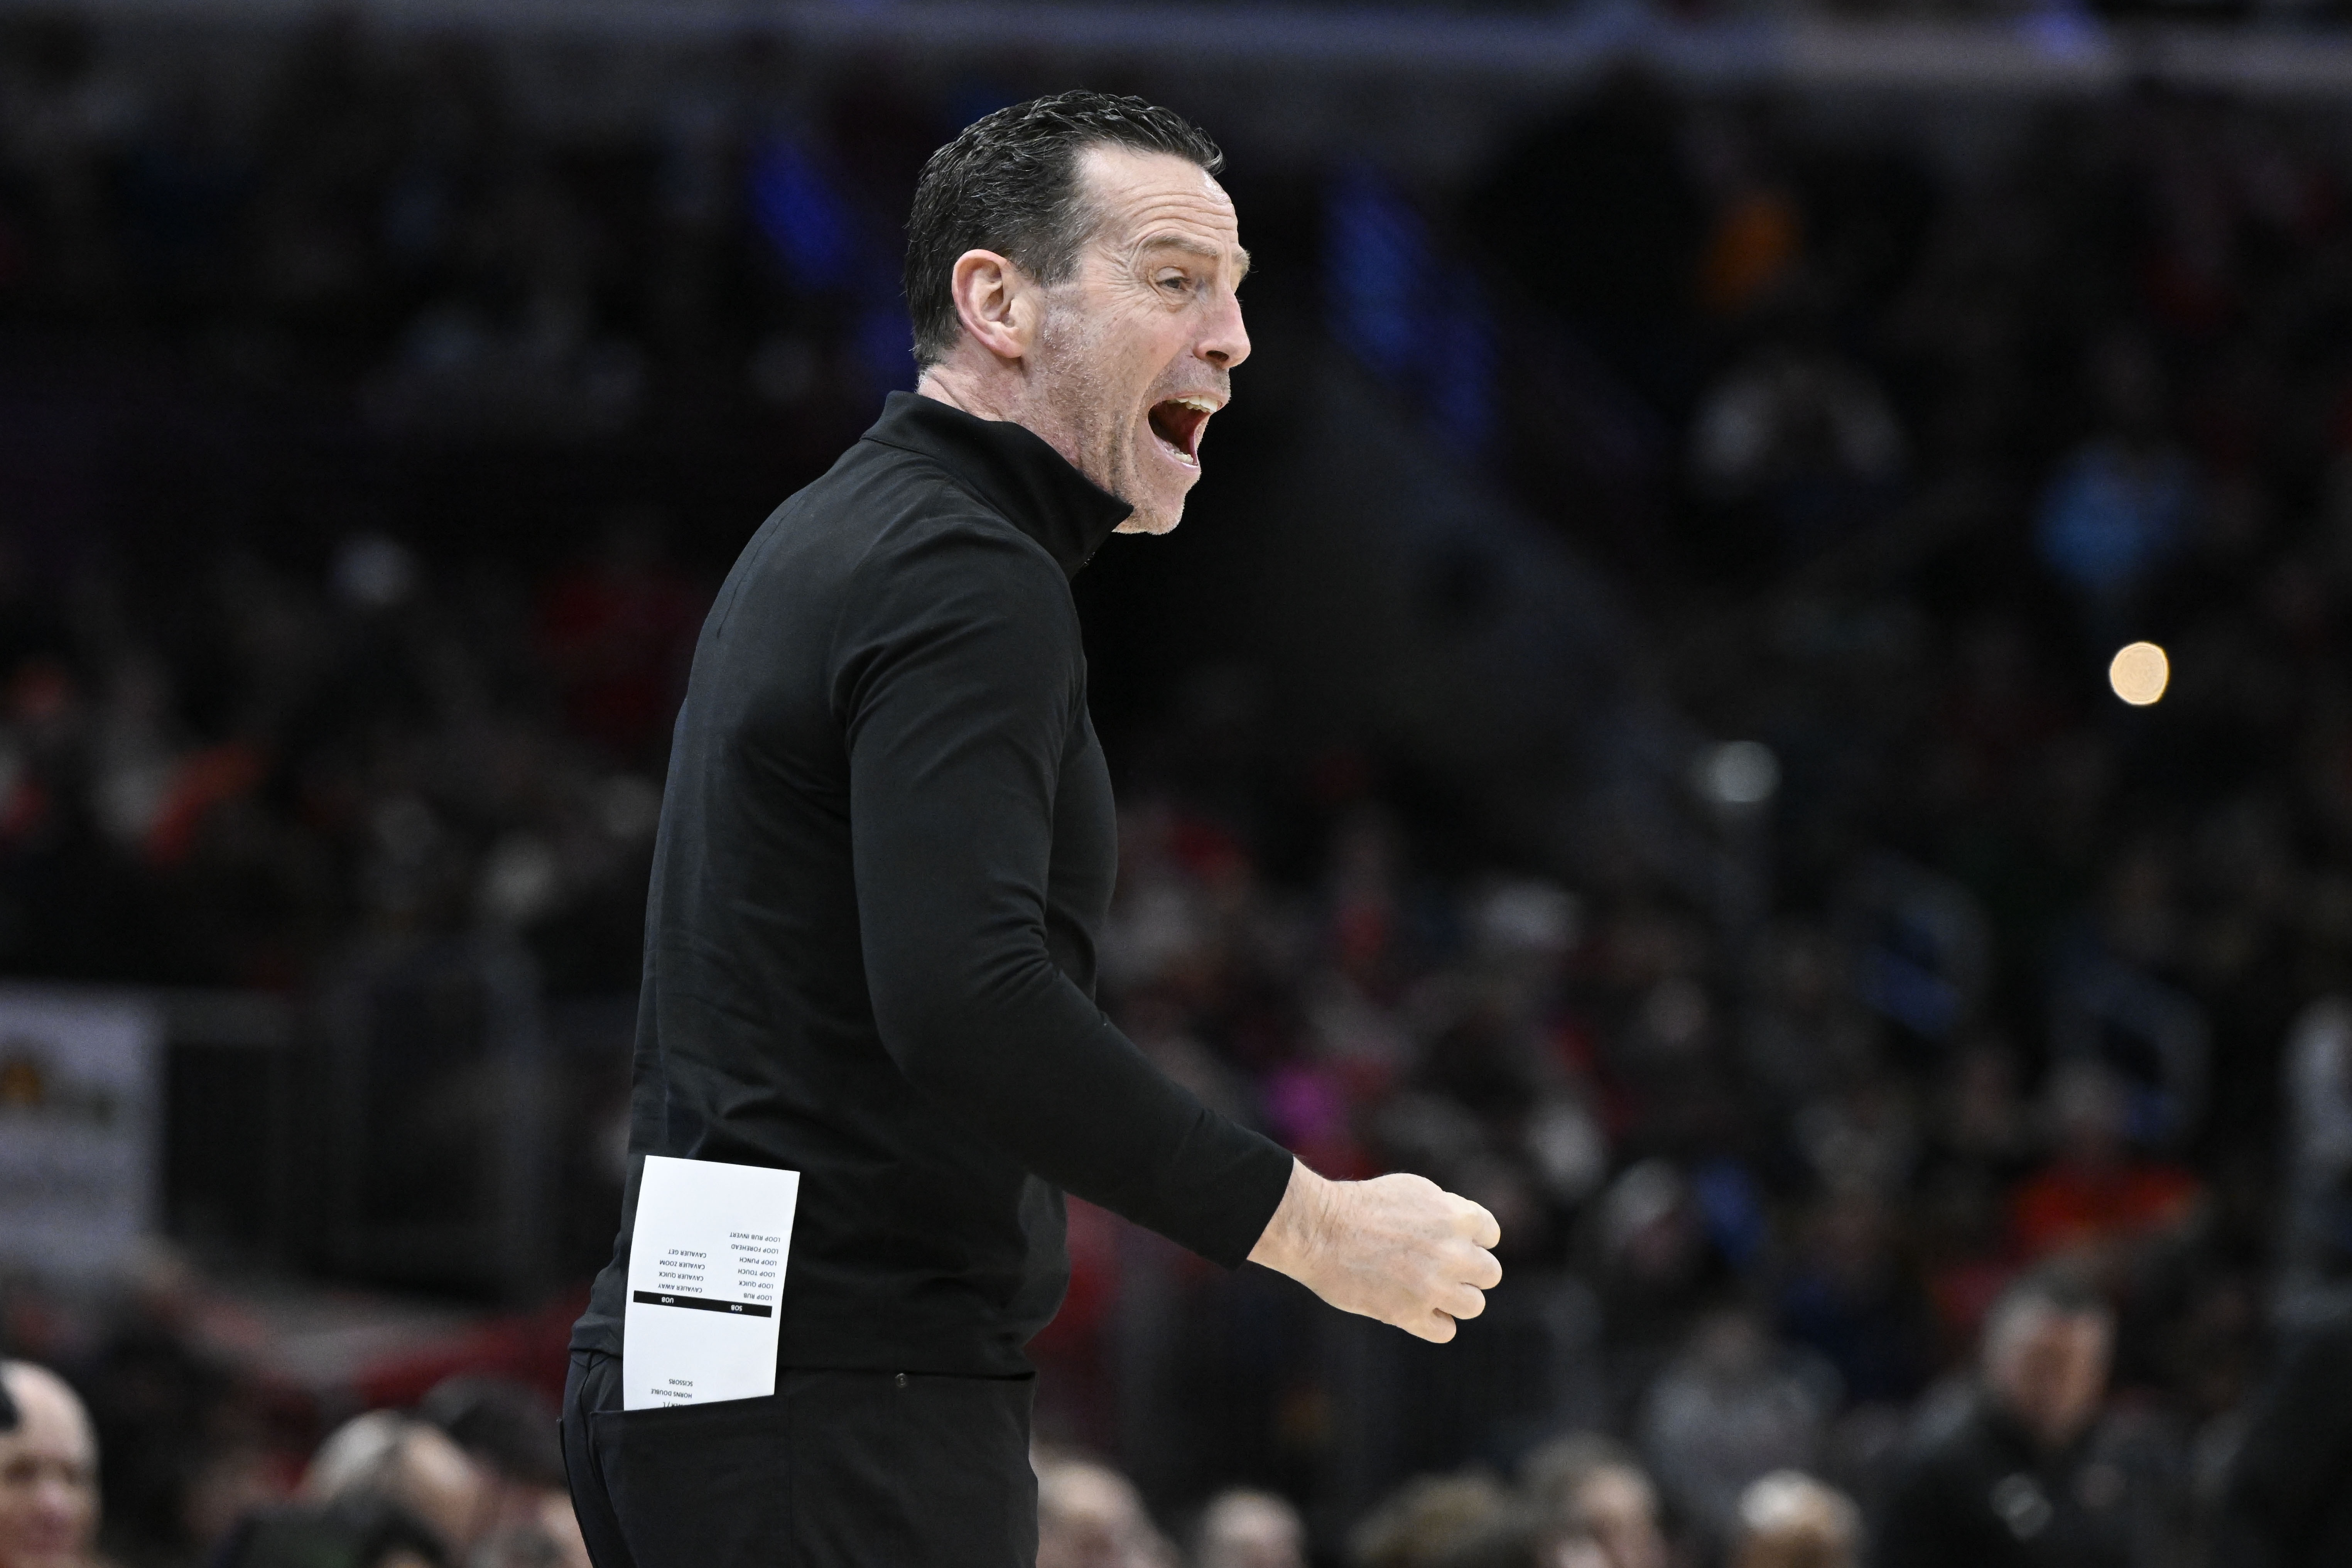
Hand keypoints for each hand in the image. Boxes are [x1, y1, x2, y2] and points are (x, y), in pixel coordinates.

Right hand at [1247, 1160, 1501, 1342]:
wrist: (1319, 1230)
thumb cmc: (1362, 1206)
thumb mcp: (1414, 1190)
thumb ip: (1448, 1211)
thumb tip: (1469, 1233)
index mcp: (1456, 1216)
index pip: (1491, 1234)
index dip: (1472, 1238)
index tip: (1451, 1239)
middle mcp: (1452, 1253)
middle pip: (1490, 1274)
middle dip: (1469, 1271)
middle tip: (1441, 1268)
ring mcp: (1433, 1286)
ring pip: (1474, 1305)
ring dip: (1456, 1298)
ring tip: (1431, 1290)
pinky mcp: (1409, 1314)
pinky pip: (1446, 1330)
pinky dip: (1435, 1322)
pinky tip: (1416, 1308)